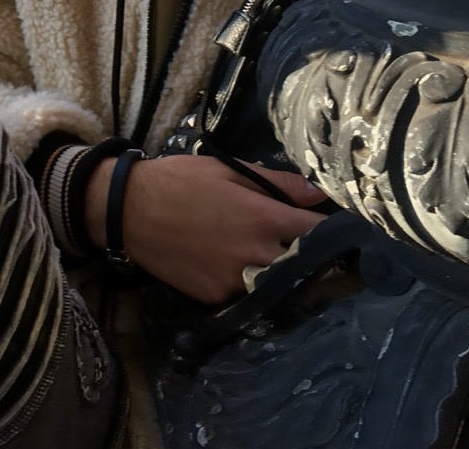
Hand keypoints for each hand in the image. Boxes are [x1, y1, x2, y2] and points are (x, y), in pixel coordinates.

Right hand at [85, 153, 326, 304]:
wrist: (129, 210)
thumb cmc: (182, 181)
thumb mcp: (230, 171)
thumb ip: (278, 184)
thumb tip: (318, 193)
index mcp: (264, 219)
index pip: (318, 234)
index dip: (332, 233)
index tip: (339, 231)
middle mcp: (256, 256)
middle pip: (303, 266)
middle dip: (309, 256)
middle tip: (305, 246)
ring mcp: (235, 281)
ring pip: (274, 283)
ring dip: (279, 272)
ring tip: (270, 257)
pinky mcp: (214, 297)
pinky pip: (243, 292)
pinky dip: (246, 281)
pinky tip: (233, 264)